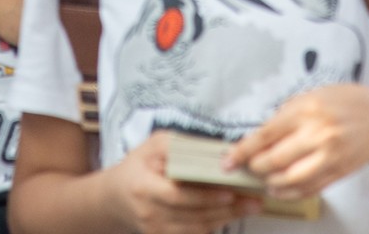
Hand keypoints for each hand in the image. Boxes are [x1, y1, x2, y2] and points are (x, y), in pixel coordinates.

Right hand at [108, 131, 259, 233]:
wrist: (115, 197)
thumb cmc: (138, 165)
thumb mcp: (153, 145)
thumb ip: (179, 144)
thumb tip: (213, 149)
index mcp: (144, 187)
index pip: (176, 196)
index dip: (204, 197)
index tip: (229, 192)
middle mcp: (149, 213)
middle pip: (193, 216)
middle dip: (226, 209)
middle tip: (253, 200)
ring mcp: (156, 230)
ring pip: (197, 229)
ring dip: (226, 219)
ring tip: (250, 207)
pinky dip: (214, 225)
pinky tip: (231, 214)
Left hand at [227, 84, 368, 199]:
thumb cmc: (342, 103)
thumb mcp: (309, 97)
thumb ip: (285, 117)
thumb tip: (257, 139)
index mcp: (306, 110)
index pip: (265, 135)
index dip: (243, 151)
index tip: (228, 161)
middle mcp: (318, 134)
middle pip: (275, 160)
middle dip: (256, 167)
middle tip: (249, 167)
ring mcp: (330, 155)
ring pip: (291, 180)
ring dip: (272, 183)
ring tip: (265, 178)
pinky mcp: (339, 172)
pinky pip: (309, 189)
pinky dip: (290, 193)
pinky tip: (280, 188)